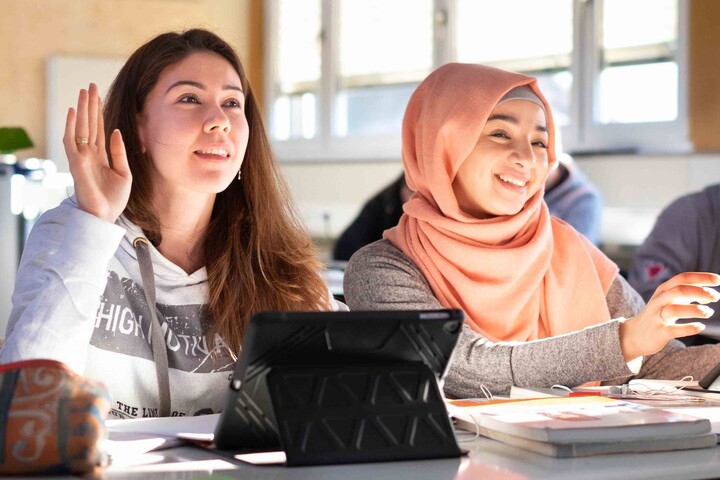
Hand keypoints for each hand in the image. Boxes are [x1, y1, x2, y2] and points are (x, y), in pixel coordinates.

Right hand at [63, 83, 131, 222]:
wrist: (106, 216)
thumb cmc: (114, 199)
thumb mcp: (124, 173)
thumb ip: (119, 152)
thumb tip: (115, 130)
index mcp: (101, 156)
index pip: (99, 129)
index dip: (99, 113)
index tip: (98, 96)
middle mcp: (90, 154)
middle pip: (90, 124)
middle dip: (90, 105)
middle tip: (90, 85)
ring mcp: (82, 157)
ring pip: (81, 128)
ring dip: (82, 110)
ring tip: (84, 92)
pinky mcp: (76, 163)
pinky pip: (72, 141)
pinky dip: (72, 126)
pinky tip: (74, 112)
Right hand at [620, 272, 719, 360]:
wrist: (635, 334)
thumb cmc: (658, 315)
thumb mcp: (669, 300)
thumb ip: (687, 294)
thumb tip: (710, 292)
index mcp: (663, 290)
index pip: (682, 278)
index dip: (701, 277)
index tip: (717, 280)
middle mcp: (659, 301)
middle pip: (679, 291)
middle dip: (699, 292)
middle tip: (715, 297)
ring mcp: (657, 317)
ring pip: (674, 310)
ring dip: (694, 310)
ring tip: (709, 312)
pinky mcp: (658, 332)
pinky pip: (673, 330)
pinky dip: (688, 328)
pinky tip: (700, 327)